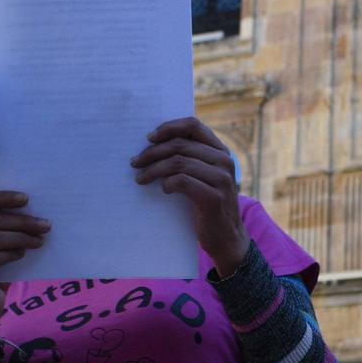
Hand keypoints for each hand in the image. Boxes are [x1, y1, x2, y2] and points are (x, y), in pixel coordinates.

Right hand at [0, 189, 49, 347]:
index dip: (3, 197)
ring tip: (39, 241)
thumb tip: (37, 215)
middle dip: (21, 221)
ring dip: (19, 237)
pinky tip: (22, 254)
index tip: (27, 199)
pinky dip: (9, 253)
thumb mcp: (3, 249)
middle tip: (45, 225)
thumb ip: (10, 231)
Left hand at [131, 118, 249, 275]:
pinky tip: (163, 189)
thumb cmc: (207, 204)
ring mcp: (221, 179)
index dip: (169, 128)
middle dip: (152, 152)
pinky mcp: (214, 197)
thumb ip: (190, 158)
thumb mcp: (203, 176)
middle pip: (180, 145)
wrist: (226, 237)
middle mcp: (224, 161)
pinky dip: (167, 183)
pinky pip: (183, 181)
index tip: (148, 138)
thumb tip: (153, 143)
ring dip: (154, 169)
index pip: (193, 125)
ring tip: (140, 178)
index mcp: (220, 151)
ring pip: (178, 162)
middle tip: (135, 162)